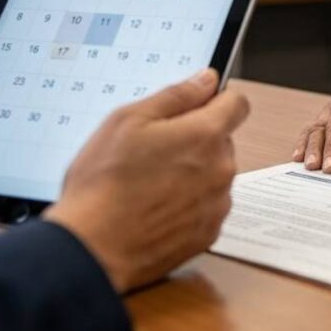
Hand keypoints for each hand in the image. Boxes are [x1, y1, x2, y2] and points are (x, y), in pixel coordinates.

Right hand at [45, 69, 248, 292]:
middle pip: (221, 141)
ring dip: (192, 173)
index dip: (216, 100)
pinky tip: (154, 208)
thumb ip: (176, 96)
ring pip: (214, 175)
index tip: (197, 106)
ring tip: (149, 184)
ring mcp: (217, 204)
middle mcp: (221, 169)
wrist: (93, 250)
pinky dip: (187, 204)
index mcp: (206, 135)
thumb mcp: (129, 120)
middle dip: (195, 139)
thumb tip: (206, 80)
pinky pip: (206, 206)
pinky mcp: (208, 233)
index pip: (237, 104)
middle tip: (154, 150)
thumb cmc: (104, 185)